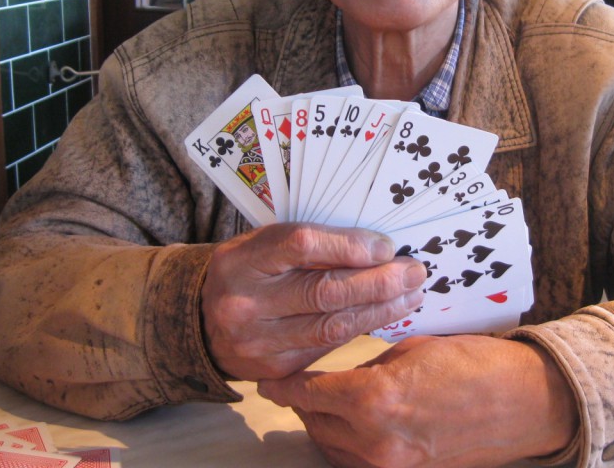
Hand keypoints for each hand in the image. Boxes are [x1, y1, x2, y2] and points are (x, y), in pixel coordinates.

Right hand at [201, 223, 426, 380]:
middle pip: (323, 291)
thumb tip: (375, 246)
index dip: (349, 246)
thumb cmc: (247, 271)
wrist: (200, 322)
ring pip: (331, 326)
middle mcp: (245, 303)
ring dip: (379, 310)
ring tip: (410, 295)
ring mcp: (258, 341)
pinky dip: (361, 329)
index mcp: (242, 260)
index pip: (302, 246)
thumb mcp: (262, 243)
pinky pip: (327, 348)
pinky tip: (385, 315)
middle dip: (378, 282)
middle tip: (414, 271)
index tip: (386, 246)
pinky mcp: (275, 370)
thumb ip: (308, 242)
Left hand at [258, 334, 577, 467]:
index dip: (284, 384)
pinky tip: (353, 424)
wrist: (525, 403)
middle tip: (299, 382)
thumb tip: (345, 374)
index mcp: (374, 399)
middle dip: (302, 403)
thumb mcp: (414, 348)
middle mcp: (375, 441)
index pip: (308, 394)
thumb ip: (371, 364)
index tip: (270, 377)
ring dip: (322, 426)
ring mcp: (392, 466)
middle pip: (314, 424)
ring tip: (324, 402)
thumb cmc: (476, 365)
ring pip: (333, 448)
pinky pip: (359, 463)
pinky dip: (347, 445)